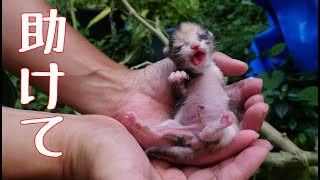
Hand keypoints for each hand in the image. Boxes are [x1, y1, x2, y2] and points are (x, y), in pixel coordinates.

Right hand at [69, 115, 271, 179]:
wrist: (85, 136)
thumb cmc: (103, 160)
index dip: (243, 165)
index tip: (259, 145)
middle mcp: (183, 169)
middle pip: (224, 156)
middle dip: (245, 135)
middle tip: (261, 112)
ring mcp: (180, 147)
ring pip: (218, 134)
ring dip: (237, 117)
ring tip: (254, 98)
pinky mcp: (175, 128)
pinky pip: (203, 118)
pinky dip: (219, 105)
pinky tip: (232, 91)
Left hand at [113, 51, 268, 164]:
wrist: (128, 93)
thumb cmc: (155, 78)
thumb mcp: (189, 64)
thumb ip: (215, 63)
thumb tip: (243, 67)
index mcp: (206, 103)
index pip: (233, 102)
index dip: (246, 94)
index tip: (256, 85)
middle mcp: (204, 121)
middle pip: (234, 122)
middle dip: (251, 113)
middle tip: (260, 103)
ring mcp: (196, 137)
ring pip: (227, 138)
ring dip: (246, 128)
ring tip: (258, 113)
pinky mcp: (186, 151)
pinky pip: (211, 153)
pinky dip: (231, 146)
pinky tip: (247, 136)